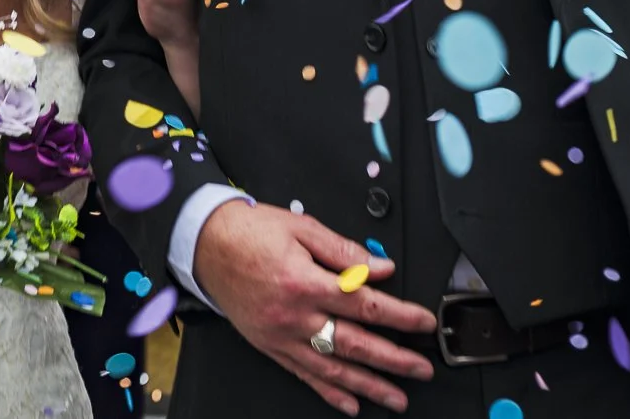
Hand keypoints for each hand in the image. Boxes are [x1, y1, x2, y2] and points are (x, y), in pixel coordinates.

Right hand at [193, 201, 433, 415]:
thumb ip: (343, 251)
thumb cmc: (250, 232)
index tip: (424, 323)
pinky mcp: (270, 346)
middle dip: (394, 360)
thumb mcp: (301, 227)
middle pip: (355, 343)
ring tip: (396, 398)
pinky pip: (304, 375)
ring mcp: (281, 336)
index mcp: (305, 282)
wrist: (205, 245)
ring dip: (369, 386)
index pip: (364, 304)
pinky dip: (329, 392)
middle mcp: (295, 316)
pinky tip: (350, 404)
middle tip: (422, 369)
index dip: (399, 316)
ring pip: (333, 368)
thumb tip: (380, 267)